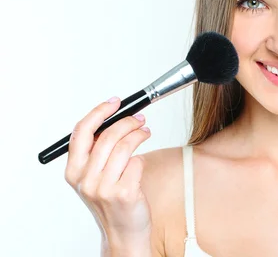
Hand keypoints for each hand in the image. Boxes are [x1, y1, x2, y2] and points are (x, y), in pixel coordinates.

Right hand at [64, 97, 152, 248]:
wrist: (123, 233)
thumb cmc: (111, 201)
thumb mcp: (94, 177)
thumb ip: (96, 152)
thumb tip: (113, 119)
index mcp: (73, 172)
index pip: (81, 132)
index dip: (99, 112)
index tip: (114, 102)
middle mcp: (85, 180)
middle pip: (107, 136)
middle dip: (127, 122)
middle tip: (139, 119)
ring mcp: (104, 187)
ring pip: (124, 146)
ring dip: (139, 134)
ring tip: (145, 132)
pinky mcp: (124, 193)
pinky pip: (137, 163)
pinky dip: (142, 159)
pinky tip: (141, 162)